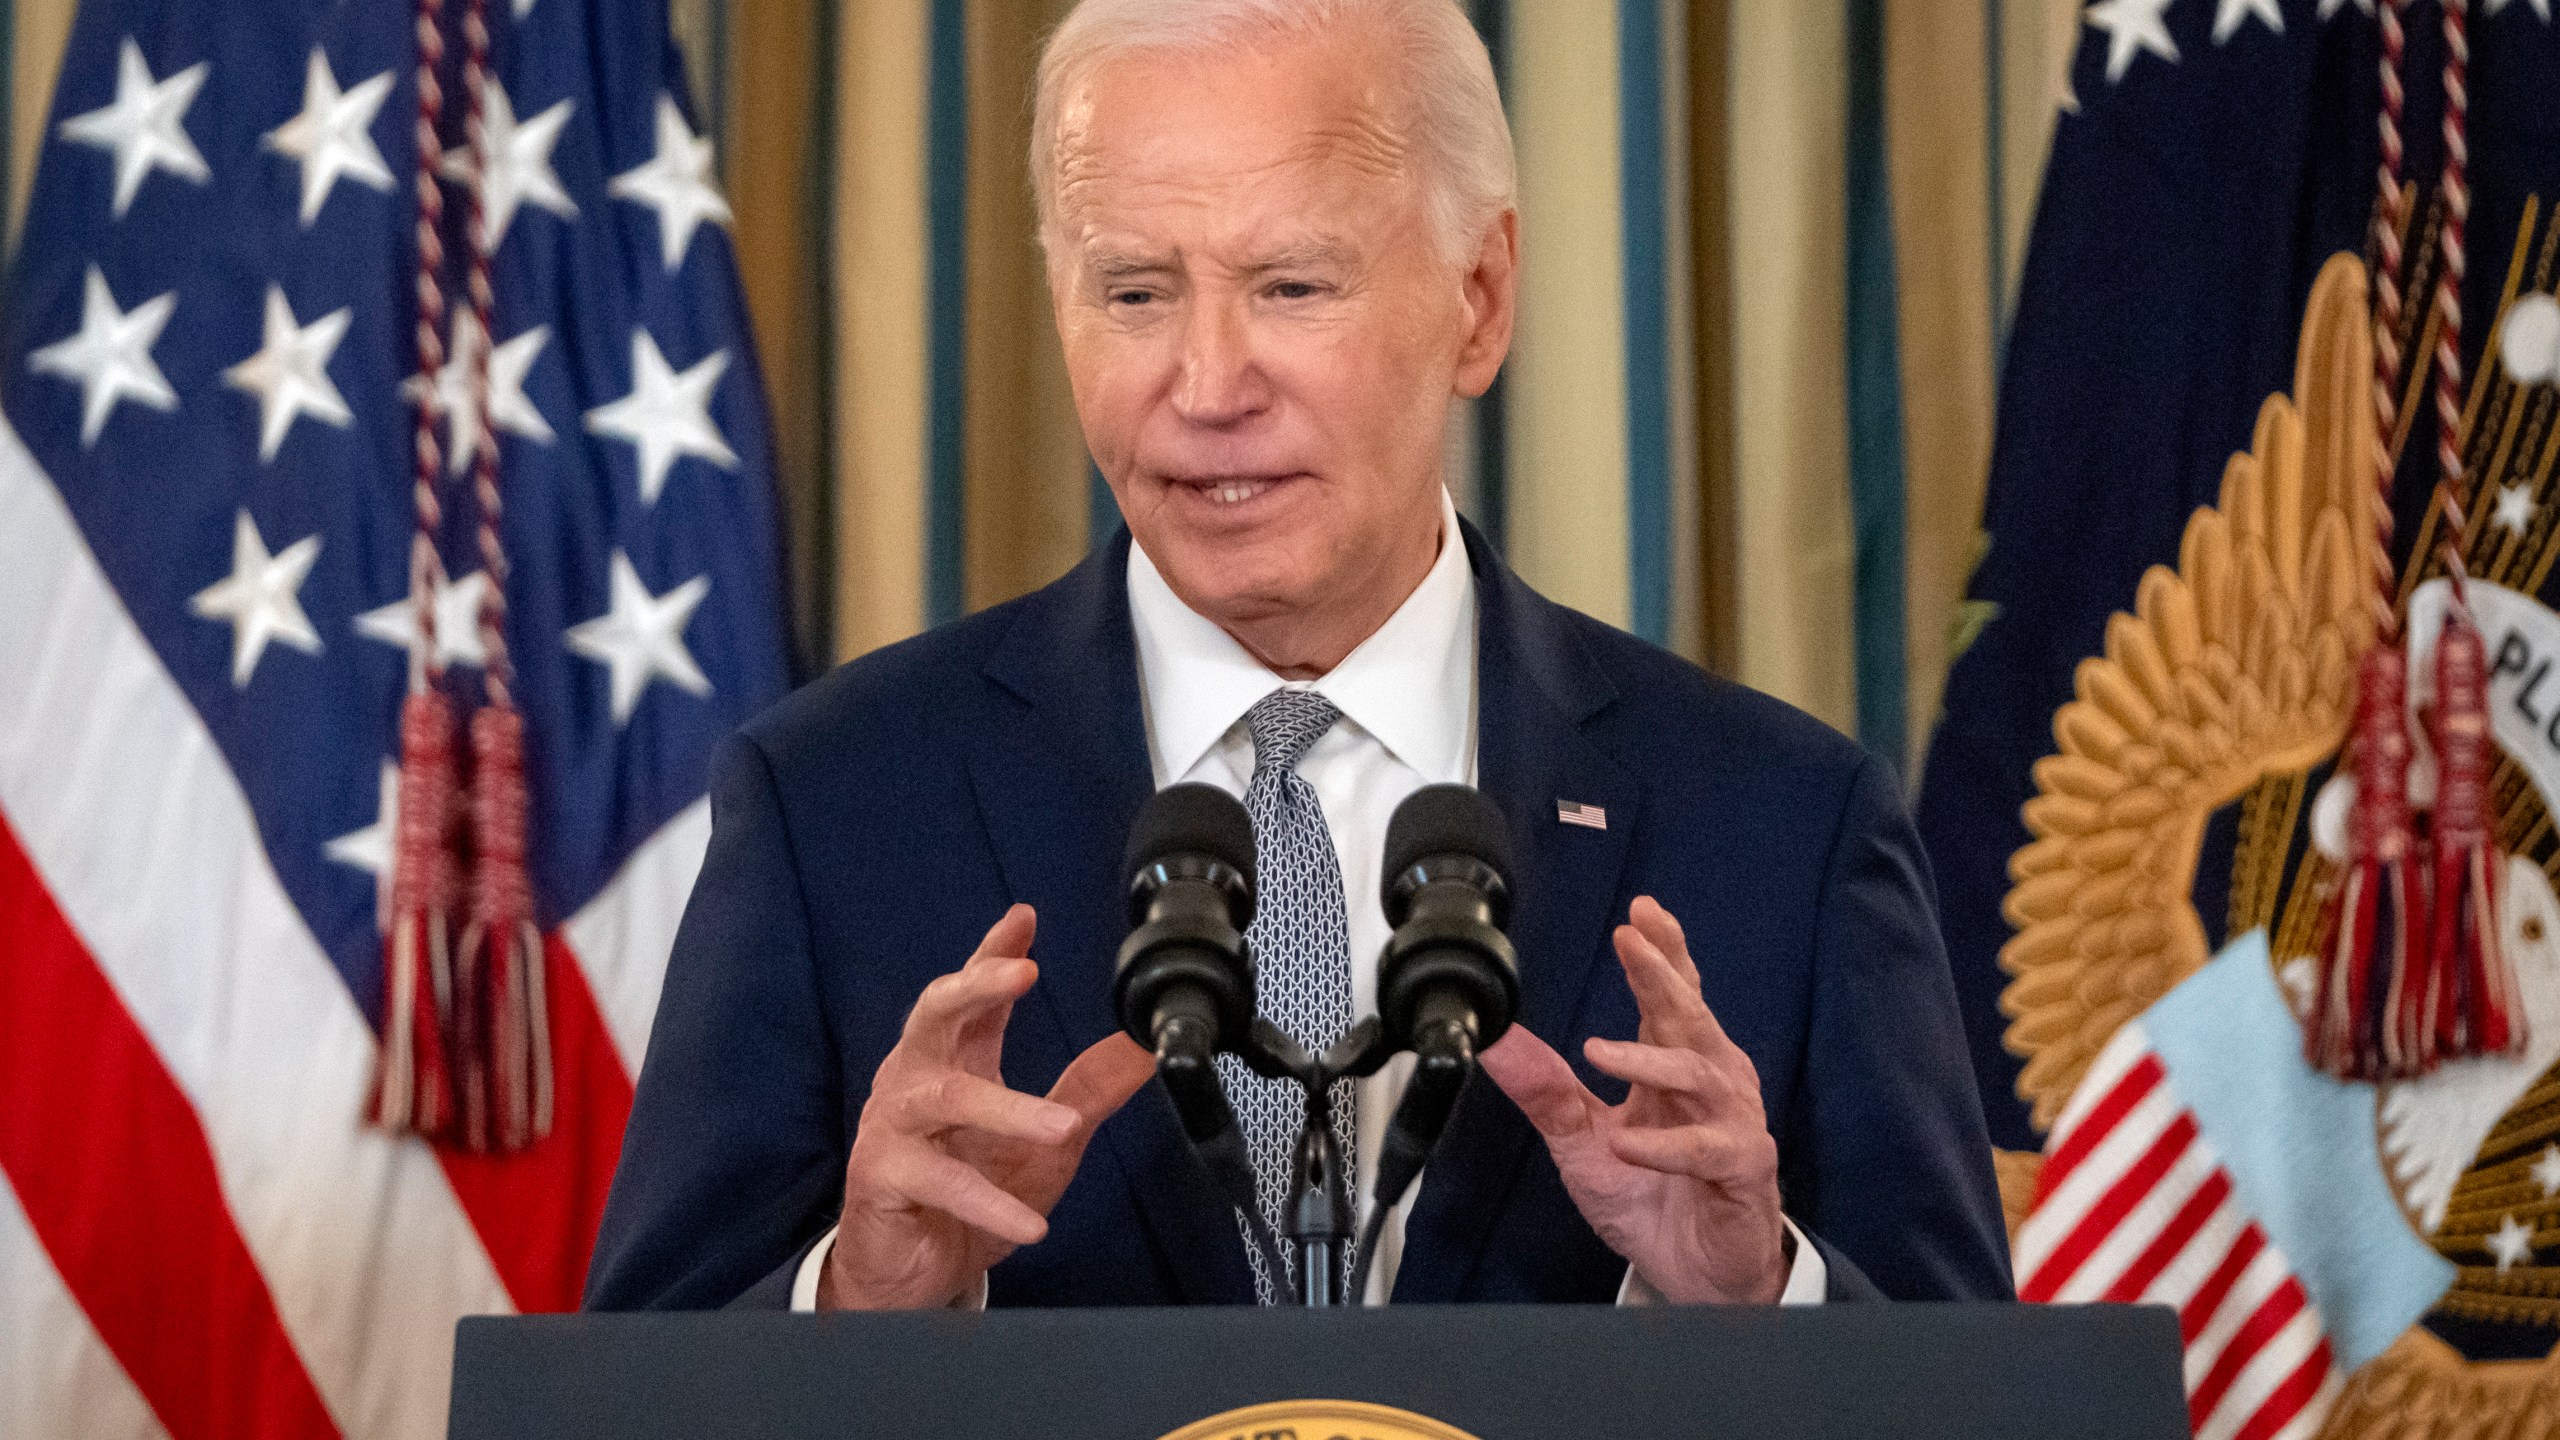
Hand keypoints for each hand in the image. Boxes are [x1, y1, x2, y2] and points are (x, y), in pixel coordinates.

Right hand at [819, 904, 1154, 1308]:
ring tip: (1062, 1129)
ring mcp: (895, 1126)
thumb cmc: (972, 1198)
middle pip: (936, 1013)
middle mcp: (917, 1080)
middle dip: (977, 984)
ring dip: (1007, 1110)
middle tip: (1024, 973)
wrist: (914, 1274)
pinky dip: (988, 1203)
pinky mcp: (881, 1175)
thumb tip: (1140, 1049)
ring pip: (946, 1099)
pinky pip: (939, 1181)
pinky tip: (1030, 1224)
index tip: (1023, 919)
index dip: (995, 955)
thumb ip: (1086, 1093)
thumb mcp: (1046, 1144)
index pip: (974, 995)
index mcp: (955, 1060)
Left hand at [1478, 896, 1786, 1303]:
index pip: (1671, 997)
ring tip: (1598, 1051)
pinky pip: (1708, 1148)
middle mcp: (1709, 1082)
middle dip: (1663, 974)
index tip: (1639, 912)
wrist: (1693, 1272)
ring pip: (1700, 1072)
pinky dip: (1667, 1145)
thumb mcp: (1581, 1141)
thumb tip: (1494, 1042)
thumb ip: (1545, 1090)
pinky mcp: (1743, 1167)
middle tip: (1632, 940)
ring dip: (1648, 1059)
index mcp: (1673, 1066)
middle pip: (1691, 1015)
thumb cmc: (1649, 1195)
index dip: (1661, 952)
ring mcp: (1732, 1122)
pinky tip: (1627, 1145)